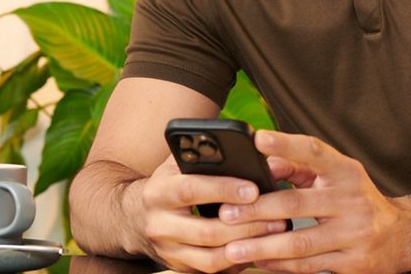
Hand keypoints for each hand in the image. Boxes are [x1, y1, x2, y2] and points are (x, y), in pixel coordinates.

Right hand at [136, 155, 290, 272]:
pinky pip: (213, 270)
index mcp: (158, 192)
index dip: (223, 189)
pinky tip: (260, 248)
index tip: (253, 188)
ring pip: (212, 257)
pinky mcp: (179, 268)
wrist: (133, 218)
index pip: (191, 189)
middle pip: (207, 231)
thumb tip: (242, 149)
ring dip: (247, 247)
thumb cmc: (167, 183)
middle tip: (278, 216)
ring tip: (274, 233)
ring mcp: (168, 252)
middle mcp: (159, 225)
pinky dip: (239, 261)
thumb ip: (201, 155)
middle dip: (247, 225)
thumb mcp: (176, 164)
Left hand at [216, 131, 410, 273]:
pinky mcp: (354, 264)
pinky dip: (280, 266)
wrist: (401, 236)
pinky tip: (259, 262)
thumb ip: (299, 166)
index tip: (258, 139)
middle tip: (226, 214)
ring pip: (300, 243)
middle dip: (257, 210)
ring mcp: (355, 234)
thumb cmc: (356, 199)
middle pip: (296, 204)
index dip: (287, 144)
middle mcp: (353, 200)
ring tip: (233, 248)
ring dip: (262, 246)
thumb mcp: (335, 176)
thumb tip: (263, 162)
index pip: (315, 152)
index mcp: (346, 172)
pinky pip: (309, 267)